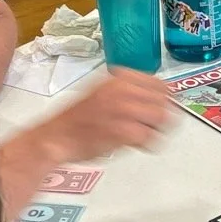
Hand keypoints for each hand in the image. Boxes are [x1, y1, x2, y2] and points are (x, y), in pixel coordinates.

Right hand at [29, 67, 168, 162]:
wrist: (56, 137)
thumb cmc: (76, 119)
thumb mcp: (102, 91)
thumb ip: (128, 90)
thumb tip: (155, 95)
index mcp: (119, 77)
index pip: (159, 83)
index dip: (164, 98)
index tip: (161, 106)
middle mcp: (122, 90)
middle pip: (163, 101)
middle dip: (163, 115)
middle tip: (154, 125)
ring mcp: (123, 109)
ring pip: (161, 118)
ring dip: (158, 129)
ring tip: (145, 135)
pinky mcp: (122, 131)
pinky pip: (149, 137)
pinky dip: (147, 144)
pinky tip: (135, 144)